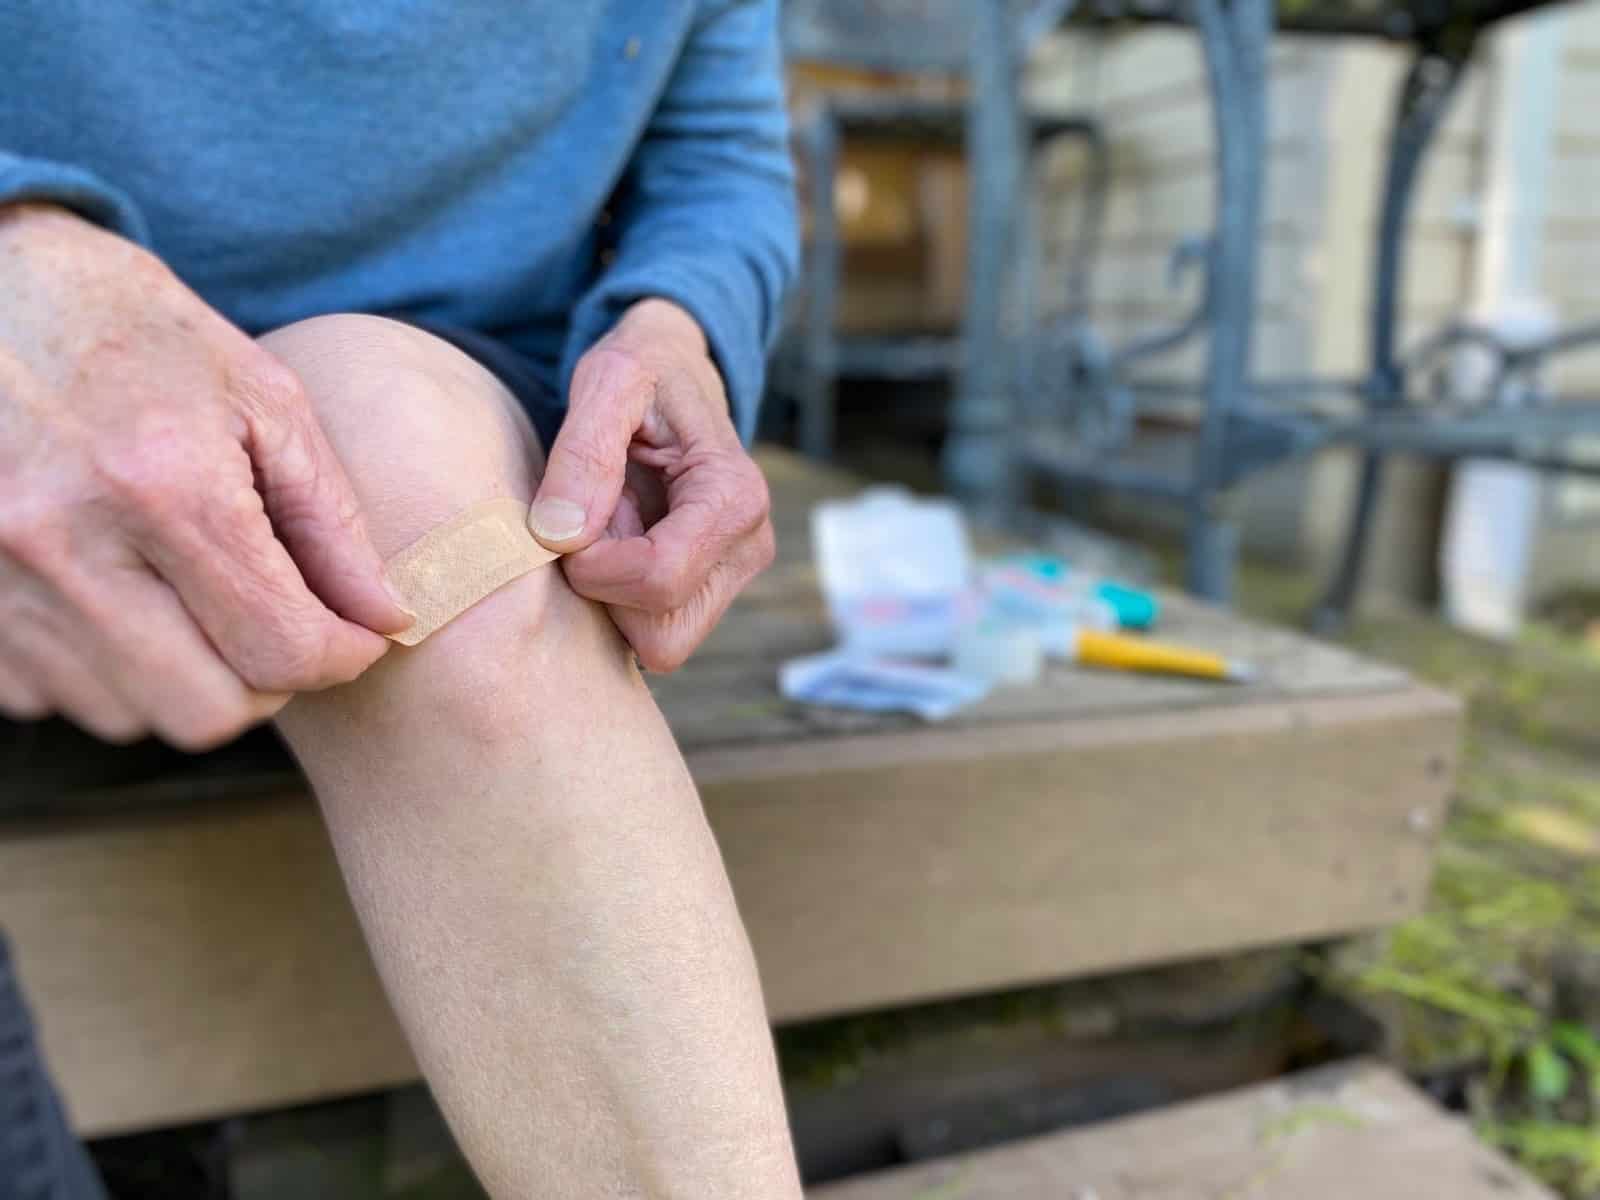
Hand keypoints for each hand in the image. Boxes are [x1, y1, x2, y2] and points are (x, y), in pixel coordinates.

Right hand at [0, 204, 409, 748]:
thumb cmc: (137, 333)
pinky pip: (54, 699)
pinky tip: (119, 596)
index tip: (356, 636)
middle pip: (208, 712)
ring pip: (132, 717)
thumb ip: (332, 521)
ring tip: (191, 597)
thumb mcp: (260, 397)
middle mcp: (65, 546)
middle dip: (265, 682)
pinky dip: (105, 669)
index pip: (281, 648)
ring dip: (185, 677)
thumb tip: (389, 617)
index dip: (342, 657)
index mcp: (162, 484)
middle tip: (276, 625)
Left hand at [529, 299, 774, 671]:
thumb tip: (560, 535)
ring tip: (607, 526)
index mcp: (735, 497)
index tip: (564, 522)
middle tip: (591, 525)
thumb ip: (583, 452)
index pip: (659, 580)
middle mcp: (749, 546)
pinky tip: (617, 542)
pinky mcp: (709, 588)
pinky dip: (620, 599)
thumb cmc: (644, 367)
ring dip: (613, 597)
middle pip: (664, 634)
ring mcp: (733, 574)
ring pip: (660, 643)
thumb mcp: (608, 379)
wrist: (675, 370)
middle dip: (607, 592)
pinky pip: (654, 632)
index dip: (593, 566)